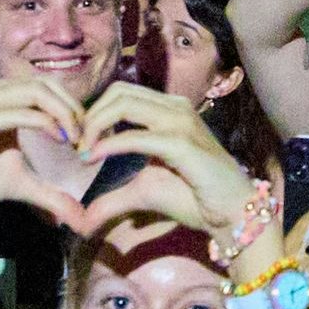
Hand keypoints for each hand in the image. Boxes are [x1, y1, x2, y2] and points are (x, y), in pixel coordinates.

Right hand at [0, 75, 93, 228]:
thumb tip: (81, 218)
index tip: (89, 138)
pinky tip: (58, 140)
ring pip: (35, 91)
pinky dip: (43, 123)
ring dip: (63, 113)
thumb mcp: (22, 185)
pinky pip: (17, 113)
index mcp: (4, 98)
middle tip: (87, 138)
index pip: (49, 86)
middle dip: (74, 109)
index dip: (75, 107)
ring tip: (74, 140)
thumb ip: (52, 195)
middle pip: (46, 83)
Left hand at [72, 84, 255, 241]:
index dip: (93, 112)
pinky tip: (94, 158)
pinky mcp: (182, 144)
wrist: (232, 213)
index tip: (78, 142)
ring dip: (94, 125)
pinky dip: (110, 145)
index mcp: (168, 110)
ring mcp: (180, 122)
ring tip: (83, 151)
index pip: (120, 93)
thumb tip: (79, 216)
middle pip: (117, 92)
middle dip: (89, 115)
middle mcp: (174, 107)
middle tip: (76, 145)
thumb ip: (112, 198)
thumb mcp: (144, 192)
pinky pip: (137, 136)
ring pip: (123, 104)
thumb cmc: (194, 198)